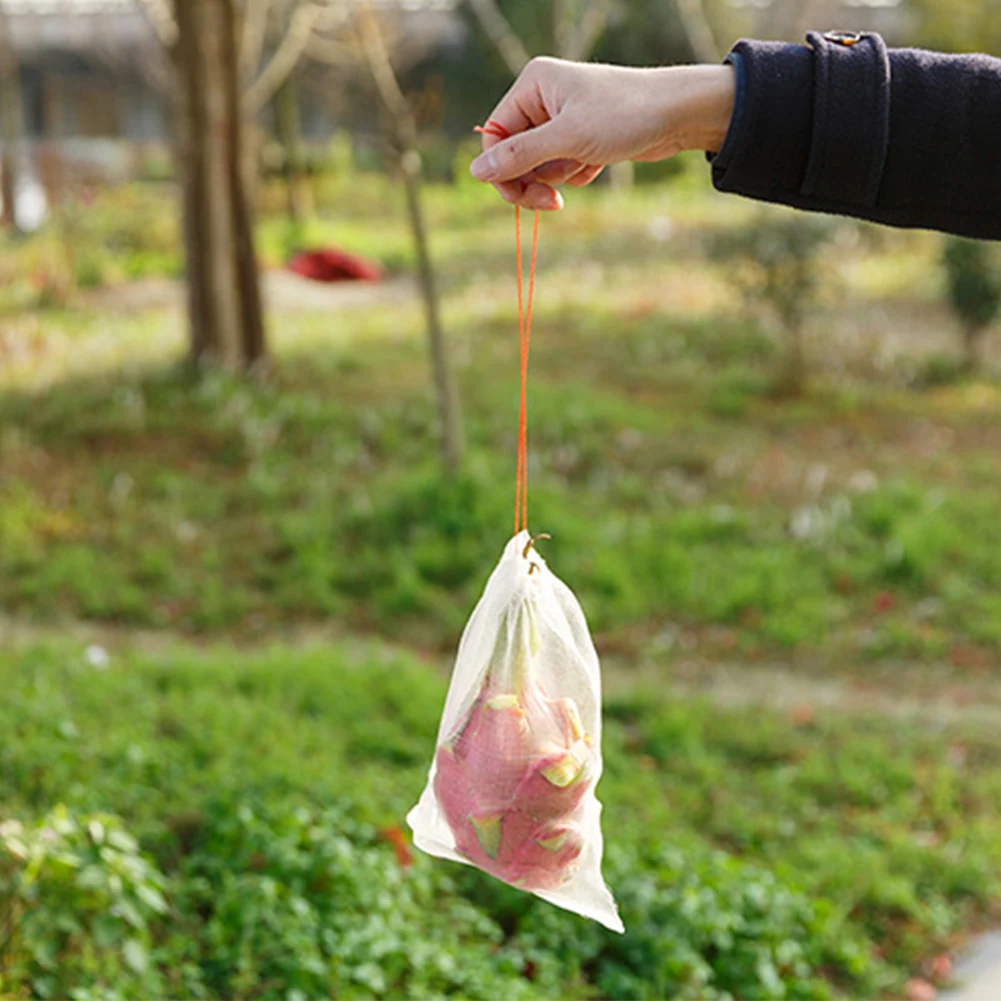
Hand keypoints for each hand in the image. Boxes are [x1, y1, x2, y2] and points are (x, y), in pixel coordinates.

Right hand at [470, 57, 734, 209]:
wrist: (677, 115)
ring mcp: (561, 119)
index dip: (503, 171)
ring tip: (587, 164)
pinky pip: (561, 169)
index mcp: (532, 85)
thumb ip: (519, 156)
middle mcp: (542, 99)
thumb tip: (476, 172)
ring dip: (560, 177)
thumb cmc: (624, 115)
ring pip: (538, 167)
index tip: (520, 198)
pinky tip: (598, 164)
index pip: (495, 136)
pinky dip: (576, 174)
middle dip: (533, 180)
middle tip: (551, 202)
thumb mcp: (567, 138)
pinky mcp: (579, 137)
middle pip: (514, 155)